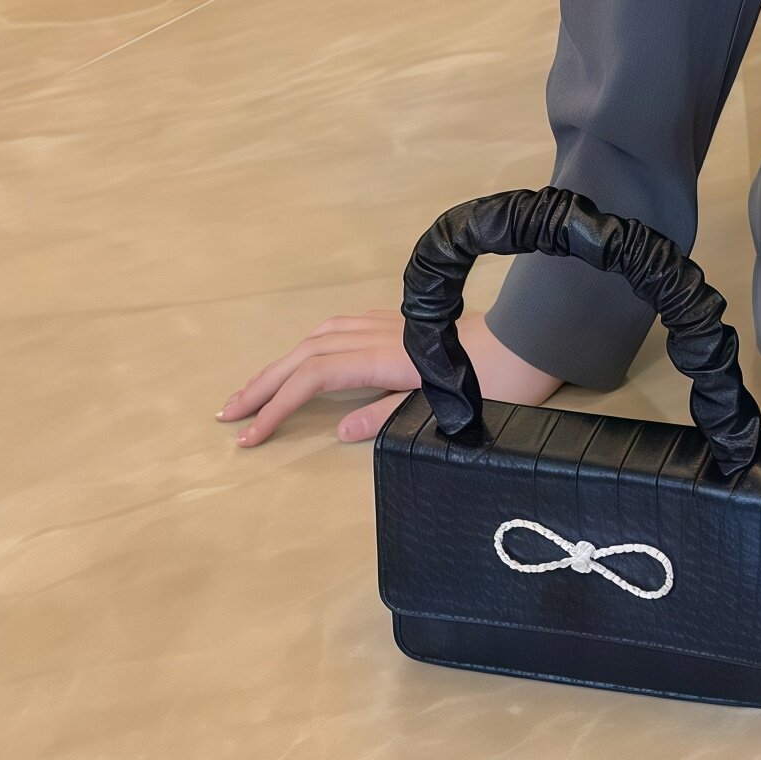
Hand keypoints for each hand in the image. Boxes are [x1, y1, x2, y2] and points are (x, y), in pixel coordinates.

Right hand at [218, 303, 563, 446]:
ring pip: (321, 336)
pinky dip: (314, 342)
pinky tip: (309, 353)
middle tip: (227, 413)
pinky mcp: (404, 322)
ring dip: (284, 361)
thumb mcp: (445, 407)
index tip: (248, 437)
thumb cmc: (498, 380)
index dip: (277, 406)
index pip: (314, 378)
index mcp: (387, 357)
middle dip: (264, 383)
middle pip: (306, 353)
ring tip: (258, 388)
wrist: (533, 341)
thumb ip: (390, 416)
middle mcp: (381, 334)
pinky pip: (343, 327)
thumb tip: (340, 429)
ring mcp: (392, 324)